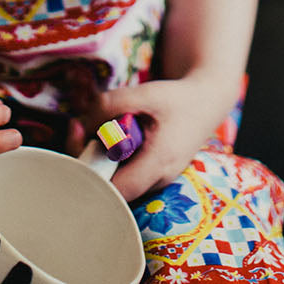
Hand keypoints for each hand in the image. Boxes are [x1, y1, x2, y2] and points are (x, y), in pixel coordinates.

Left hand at [76, 71, 236, 201]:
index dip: (92, 176)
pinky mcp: (152, 173)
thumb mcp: (145, 92)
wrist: (206, 102)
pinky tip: (106, 132)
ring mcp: (156, 180)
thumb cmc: (177, 98)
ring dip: (98, 156)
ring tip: (90, 125)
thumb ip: (111, 104)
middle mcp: (158, 180)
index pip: (118, 191)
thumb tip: (83, 125)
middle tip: (77, 126)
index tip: (79, 143)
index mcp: (159, 163)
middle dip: (88, 160)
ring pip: (117, 180)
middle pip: (113, 187)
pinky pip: (124, 172)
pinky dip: (110, 155)